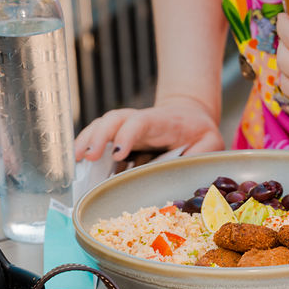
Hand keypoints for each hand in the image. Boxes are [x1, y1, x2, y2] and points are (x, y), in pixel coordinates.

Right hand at [74, 96, 223, 161]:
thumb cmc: (200, 133)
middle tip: (88, 158)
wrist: (189, 117)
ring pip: (102, 125)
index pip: (140, 122)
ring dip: (86, 140)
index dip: (127, 136)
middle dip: (99, 136)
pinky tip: (77, 160)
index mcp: (162, 121)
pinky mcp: (120, 135)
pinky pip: (99, 135)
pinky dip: (86, 145)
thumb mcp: (212, 142)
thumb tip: (187, 171)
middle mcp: (140, 120)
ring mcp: (127, 126)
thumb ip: (202, 154)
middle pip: (114, 120)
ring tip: (76, 160)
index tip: (118, 154)